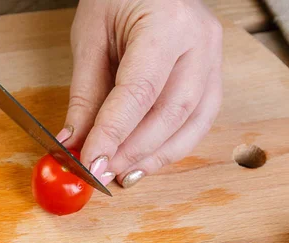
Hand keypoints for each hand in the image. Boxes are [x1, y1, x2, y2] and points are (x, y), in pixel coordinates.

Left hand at [58, 0, 222, 187]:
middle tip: (103, 172)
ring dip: (155, 156)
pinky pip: (199, 121)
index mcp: (168, 23)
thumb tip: (74, 142)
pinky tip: (146, 160)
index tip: (91, 162)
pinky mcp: (214, 75)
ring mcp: (214, 58)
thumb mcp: (90, 36)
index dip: (114, 133)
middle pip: (171, 112)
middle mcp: (201, 41)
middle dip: (134, 150)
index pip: (140, 90)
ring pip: (192, 123)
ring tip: (123, 174)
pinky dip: (172, 146)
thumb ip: (85, 92)